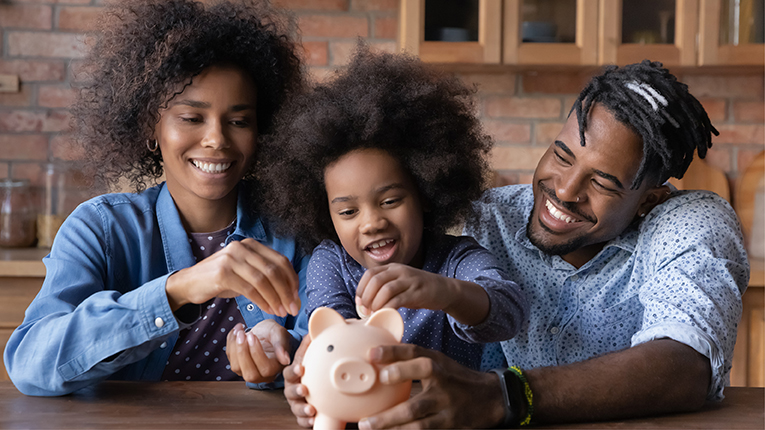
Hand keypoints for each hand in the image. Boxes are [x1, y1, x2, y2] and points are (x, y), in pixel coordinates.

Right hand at [165, 238, 299, 315]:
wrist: (188, 283)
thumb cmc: (221, 281)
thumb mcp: (245, 273)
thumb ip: (265, 277)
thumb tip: (291, 293)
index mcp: (251, 245)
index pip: (280, 261)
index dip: (292, 280)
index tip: (296, 297)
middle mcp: (242, 247)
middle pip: (274, 270)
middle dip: (287, 292)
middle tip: (293, 309)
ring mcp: (231, 258)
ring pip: (264, 280)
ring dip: (276, 298)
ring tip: (282, 312)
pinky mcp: (223, 273)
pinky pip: (250, 289)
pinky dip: (262, 301)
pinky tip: (268, 310)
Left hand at [225, 319, 290, 383]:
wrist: (265, 332)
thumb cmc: (274, 333)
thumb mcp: (280, 334)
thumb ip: (282, 345)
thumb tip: (285, 359)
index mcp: (276, 368)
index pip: (266, 369)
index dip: (257, 353)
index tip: (252, 335)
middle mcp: (262, 375)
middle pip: (250, 374)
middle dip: (243, 353)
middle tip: (242, 334)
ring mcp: (248, 371)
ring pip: (236, 367)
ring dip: (234, 347)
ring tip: (239, 331)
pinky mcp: (238, 365)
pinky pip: (230, 358)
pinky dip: (230, 343)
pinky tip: (236, 331)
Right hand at [283, 335, 315, 427]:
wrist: (306, 379)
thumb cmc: (306, 366)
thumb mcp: (306, 355)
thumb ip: (308, 344)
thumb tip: (313, 330)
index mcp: (292, 374)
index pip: (289, 371)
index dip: (294, 370)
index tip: (301, 368)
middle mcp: (292, 388)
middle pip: (290, 391)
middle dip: (297, 391)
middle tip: (304, 389)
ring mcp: (296, 402)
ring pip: (295, 407)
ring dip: (302, 408)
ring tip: (311, 409)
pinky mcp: (302, 414)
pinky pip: (302, 420)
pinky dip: (307, 421)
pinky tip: (314, 421)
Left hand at [355, 264, 453, 314]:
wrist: (444, 289)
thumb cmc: (418, 290)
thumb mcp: (400, 283)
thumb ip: (384, 287)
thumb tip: (364, 302)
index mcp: (393, 268)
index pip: (369, 274)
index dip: (361, 288)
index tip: (359, 303)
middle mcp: (400, 271)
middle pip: (375, 280)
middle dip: (366, 297)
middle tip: (365, 311)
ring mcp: (410, 281)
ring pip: (385, 290)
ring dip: (376, 304)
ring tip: (374, 314)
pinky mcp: (417, 292)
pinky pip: (398, 300)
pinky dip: (388, 308)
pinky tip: (386, 315)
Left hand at [358, 344, 504, 428]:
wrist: (490, 397)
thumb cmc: (454, 377)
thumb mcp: (438, 361)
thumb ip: (412, 359)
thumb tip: (377, 356)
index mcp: (438, 364)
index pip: (414, 355)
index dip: (392, 353)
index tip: (371, 355)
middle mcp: (443, 386)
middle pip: (414, 402)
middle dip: (389, 412)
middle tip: (365, 417)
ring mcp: (447, 409)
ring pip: (418, 423)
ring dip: (392, 427)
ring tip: (369, 427)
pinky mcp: (450, 426)